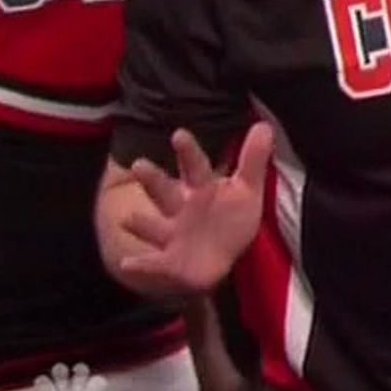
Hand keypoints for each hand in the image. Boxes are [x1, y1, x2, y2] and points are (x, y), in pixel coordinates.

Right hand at [117, 126, 271, 295]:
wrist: (217, 259)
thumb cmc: (228, 218)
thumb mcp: (246, 190)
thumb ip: (253, 159)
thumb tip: (263, 125)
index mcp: (201, 189)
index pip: (196, 168)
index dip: (189, 152)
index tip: (179, 134)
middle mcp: (181, 209)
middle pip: (165, 192)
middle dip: (153, 180)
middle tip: (139, 164)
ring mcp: (172, 236)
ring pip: (154, 226)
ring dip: (141, 223)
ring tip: (127, 219)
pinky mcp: (168, 262)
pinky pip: (153, 264)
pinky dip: (140, 265)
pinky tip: (127, 264)